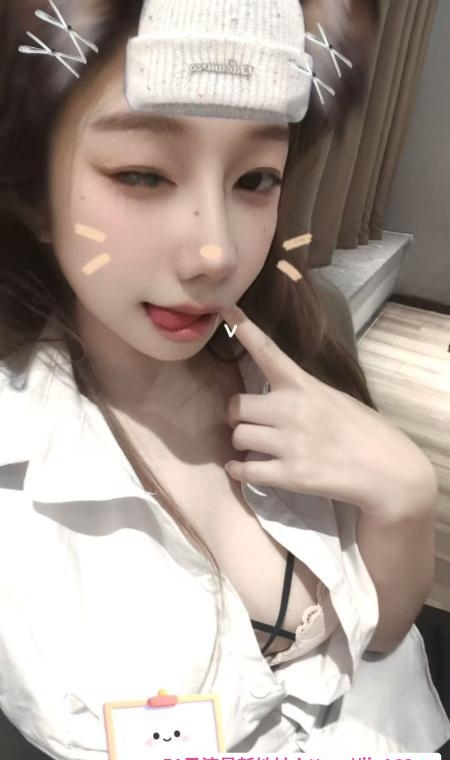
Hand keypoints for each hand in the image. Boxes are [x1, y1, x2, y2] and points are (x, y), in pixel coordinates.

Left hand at [219, 304, 435, 519]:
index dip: (245, 330)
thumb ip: (302, 393)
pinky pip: (245, 470)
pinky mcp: (290, 474)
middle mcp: (293, 410)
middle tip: (249, 423)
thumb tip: (273, 397)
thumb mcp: (334, 397)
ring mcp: (290, 442)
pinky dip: (237, 470)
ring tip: (254, 448)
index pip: (269, 352)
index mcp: (305, 386)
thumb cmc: (364, 431)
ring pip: (238, 436)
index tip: (227, 310)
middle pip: (237, 405)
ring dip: (241, 444)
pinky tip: (239, 469)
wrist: (389, 470)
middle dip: (238, 415)